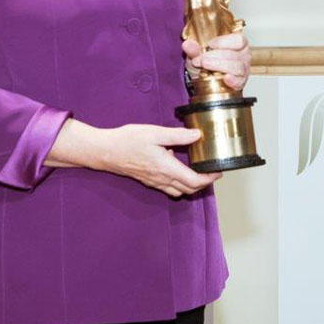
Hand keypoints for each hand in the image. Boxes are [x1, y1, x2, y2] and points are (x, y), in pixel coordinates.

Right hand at [47, 119, 218, 197]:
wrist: (105, 151)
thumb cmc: (127, 141)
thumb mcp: (154, 132)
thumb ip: (177, 135)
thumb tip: (197, 135)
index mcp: (166, 167)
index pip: (194, 181)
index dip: (210, 178)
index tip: (218, 170)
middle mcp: (162, 178)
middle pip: (190, 189)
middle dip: (205, 183)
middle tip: (212, 170)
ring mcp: (155, 182)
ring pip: (180, 191)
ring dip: (192, 185)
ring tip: (199, 171)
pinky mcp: (149, 181)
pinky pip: (169, 188)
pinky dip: (180, 184)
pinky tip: (179, 170)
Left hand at [183, 32, 250, 90]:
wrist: (206, 79)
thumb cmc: (207, 62)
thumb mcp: (198, 54)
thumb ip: (193, 49)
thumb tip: (187, 44)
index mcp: (237, 43)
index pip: (238, 39)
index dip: (224, 42)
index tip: (209, 45)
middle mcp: (243, 56)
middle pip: (234, 54)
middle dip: (215, 56)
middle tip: (201, 59)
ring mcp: (243, 70)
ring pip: (237, 67)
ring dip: (219, 66)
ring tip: (205, 66)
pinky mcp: (240, 82)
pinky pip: (239, 81)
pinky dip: (233, 80)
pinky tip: (225, 78)